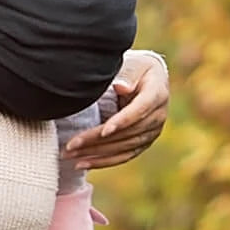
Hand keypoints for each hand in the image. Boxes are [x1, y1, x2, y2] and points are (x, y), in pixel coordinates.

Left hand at [61, 50, 168, 169]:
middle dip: (97, 141)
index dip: (122, 122)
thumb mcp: (134, 65)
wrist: (150, 78)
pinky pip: (124, 155)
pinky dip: (104, 161)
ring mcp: (151, 132)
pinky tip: (84, 164)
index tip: (104, 131)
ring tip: (71, 157)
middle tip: (71, 146)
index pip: (138, 111)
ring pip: (123, 148)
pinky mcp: (143, 142)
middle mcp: (158, 117)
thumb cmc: (136, 68)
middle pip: (126, 133)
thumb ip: (127, 75)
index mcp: (156, 95)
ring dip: (96, 154)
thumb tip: (120, 87)